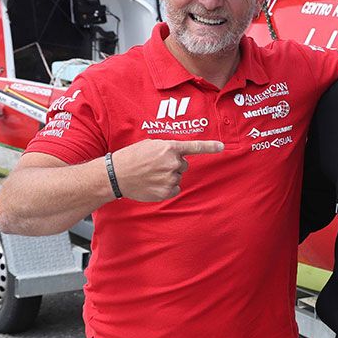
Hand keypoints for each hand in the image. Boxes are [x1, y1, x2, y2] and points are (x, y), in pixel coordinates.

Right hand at [109, 138, 223, 201]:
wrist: (116, 175)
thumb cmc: (131, 157)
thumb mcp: (150, 145)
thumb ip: (167, 148)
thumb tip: (178, 155)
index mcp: (169, 148)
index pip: (193, 147)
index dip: (209, 147)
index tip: (222, 147)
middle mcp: (172, 162)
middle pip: (184, 165)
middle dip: (173, 165)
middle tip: (155, 166)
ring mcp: (170, 178)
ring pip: (178, 177)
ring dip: (168, 176)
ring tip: (150, 175)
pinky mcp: (166, 191)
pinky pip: (174, 189)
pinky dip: (166, 188)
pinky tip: (152, 184)